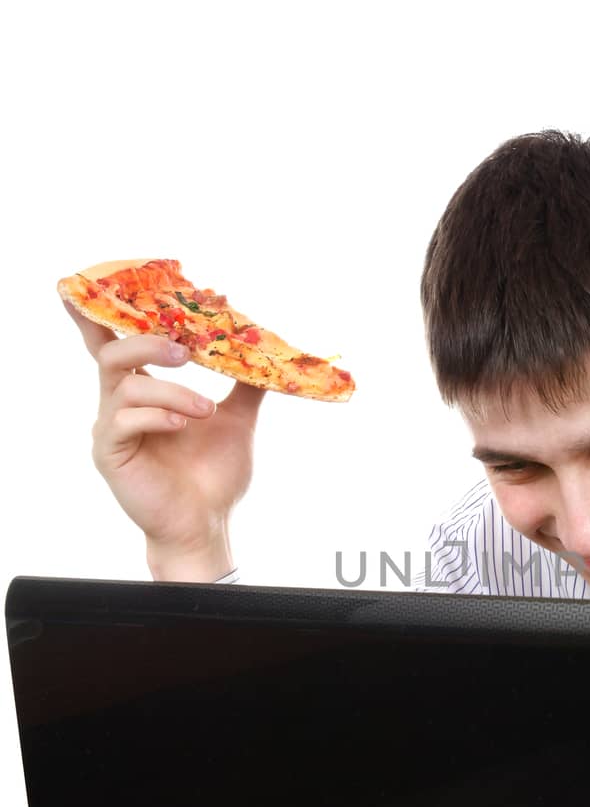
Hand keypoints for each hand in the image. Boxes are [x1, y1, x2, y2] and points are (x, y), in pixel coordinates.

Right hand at [65, 299, 264, 578]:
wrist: (207, 523)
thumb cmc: (213, 475)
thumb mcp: (237, 420)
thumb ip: (246, 384)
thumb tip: (269, 350)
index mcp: (142, 389)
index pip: (114, 341)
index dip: (102, 311)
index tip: (110, 284)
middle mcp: (119, 403)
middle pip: (112, 350)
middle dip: (147, 341)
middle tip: (185, 349)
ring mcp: (111, 428)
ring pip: (125, 384)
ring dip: (172, 390)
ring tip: (207, 410)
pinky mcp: (110, 453)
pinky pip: (124, 420)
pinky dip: (160, 416)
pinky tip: (185, 426)